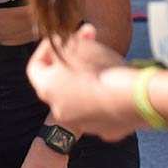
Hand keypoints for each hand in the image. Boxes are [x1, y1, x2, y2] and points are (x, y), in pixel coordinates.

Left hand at [27, 24, 137, 140]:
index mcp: (47, 89)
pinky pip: (102, 107)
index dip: (46, 48)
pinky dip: (106, 94)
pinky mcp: (105, 129)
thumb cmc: (99, 68)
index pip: (35, 66)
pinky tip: (118, 82)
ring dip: (87, 78)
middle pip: (59, 80)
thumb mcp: (74, 45)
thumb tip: (61, 44)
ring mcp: (83, 123)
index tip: (61, 38)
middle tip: (88, 42)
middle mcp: (59, 110)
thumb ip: (62, 43)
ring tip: (104, 62)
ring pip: (80, 95)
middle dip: (71, 59)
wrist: (133, 98)